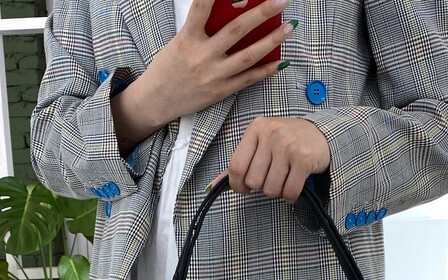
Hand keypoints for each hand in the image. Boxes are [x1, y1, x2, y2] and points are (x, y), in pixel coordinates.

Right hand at [141, 0, 293, 123]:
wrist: (158, 100)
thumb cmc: (169, 66)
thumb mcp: (180, 41)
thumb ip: (203, 28)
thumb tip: (233, 12)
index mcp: (188, 39)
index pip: (202, 8)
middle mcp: (202, 57)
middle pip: (237, 30)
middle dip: (262, 13)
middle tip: (281, 0)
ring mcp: (214, 76)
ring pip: (248, 56)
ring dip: (272, 40)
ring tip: (289, 27)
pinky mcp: (221, 91)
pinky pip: (248, 79)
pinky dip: (267, 70)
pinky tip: (281, 60)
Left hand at [206, 117, 330, 202]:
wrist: (322, 135)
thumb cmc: (287, 142)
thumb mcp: (261, 144)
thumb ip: (240, 163)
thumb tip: (214, 186)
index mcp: (256, 128)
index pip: (236, 166)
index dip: (237, 185)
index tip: (244, 188)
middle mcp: (271, 133)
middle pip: (254, 181)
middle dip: (263, 186)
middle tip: (273, 177)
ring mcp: (288, 145)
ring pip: (271, 189)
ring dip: (278, 191)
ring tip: (285, 179)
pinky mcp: (304, 159)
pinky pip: (289, 192)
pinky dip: (291, 196)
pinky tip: (294, 186)